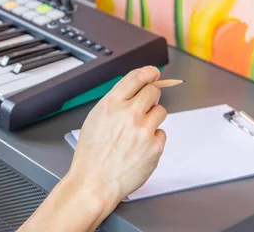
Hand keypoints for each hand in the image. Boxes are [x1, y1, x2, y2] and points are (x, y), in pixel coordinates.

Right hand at [67, 66, 166, 219]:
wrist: (94, 181)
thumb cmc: (91, 154)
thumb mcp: (95, 118)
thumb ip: (115, 103)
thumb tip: (134, 91)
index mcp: (112, 104)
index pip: (136, 77)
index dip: (148, 72)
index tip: (154, 72)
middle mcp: (129, 113)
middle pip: (153, 92)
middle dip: (151, 96)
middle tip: (146, 106)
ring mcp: (144, 130)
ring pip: (161, 111)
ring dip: (153, 118)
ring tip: (138, 132)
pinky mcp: (155, 146)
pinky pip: (162, 133)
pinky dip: (154, 138)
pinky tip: (139, 147)